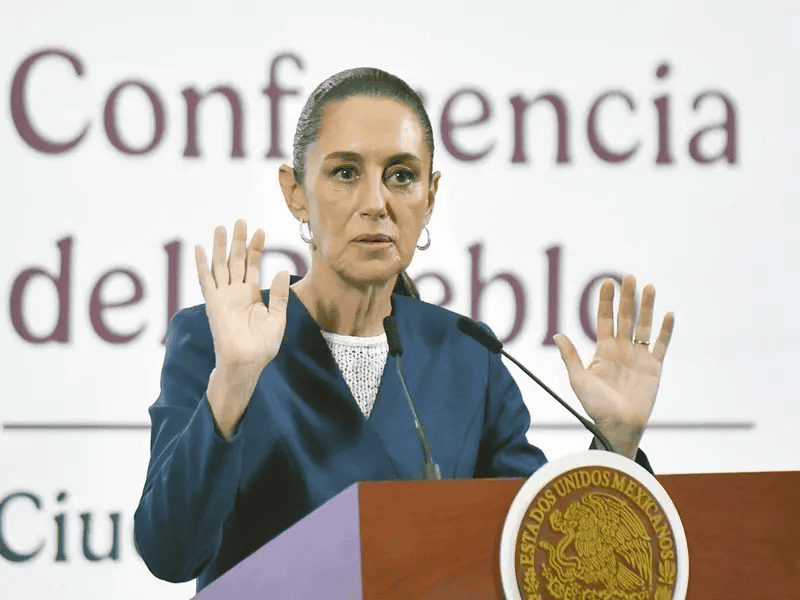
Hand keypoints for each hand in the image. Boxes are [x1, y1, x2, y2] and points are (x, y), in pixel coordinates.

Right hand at [195, 219, 289, 437]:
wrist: (247, 363)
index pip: (253, 264)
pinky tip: (200, 248)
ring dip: (220, 246)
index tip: (261, 230)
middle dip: (238, 240)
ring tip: (222, 226)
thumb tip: (281, 270)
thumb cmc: (263, 346)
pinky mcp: (213, 303)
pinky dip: (202, 264)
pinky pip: (206, 280)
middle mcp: (236, 292)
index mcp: (252, 294)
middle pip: (236, 260)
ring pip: (220, 265)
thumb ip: (278, 295)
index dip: (256, 248)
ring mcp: (224, 296)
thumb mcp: (277, 318)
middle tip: (240, 220)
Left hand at [553, 275, 673, 458]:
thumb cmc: (595, 406)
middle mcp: (621, 350)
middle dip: (627, 298)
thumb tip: (557, 335)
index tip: (607, 282)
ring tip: (649, 287)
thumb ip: (570, 357)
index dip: (606, 301)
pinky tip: (669, 314)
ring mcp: (639, 357)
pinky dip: (666, 331)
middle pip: (625, 317)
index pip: (605, 319)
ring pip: (644, 326)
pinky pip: (661, 345)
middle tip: (630, 277)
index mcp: (603, 350)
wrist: (617, 425)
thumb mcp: (578, 380)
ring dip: (647, 307)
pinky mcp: (654, 368)